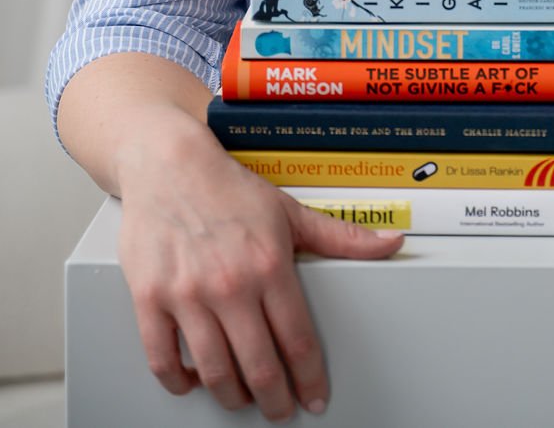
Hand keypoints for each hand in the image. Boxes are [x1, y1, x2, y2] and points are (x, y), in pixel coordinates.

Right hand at [117, 113, 401, 419]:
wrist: (168, 163)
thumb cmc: (228, 187)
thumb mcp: (289, 209)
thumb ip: (340, 236)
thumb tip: (391, 243)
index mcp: (269, 264)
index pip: (298, 339)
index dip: (310, 378)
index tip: (314, 398)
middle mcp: (230, 284)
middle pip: (259, 366)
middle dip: (275, 399)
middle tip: (280, 410)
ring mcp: (187, 294)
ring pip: (214, 371)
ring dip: (232, 396)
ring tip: (242, 398)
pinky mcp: (150, 298)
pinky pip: (162, 359)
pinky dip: (178, 382)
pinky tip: (191, 382)